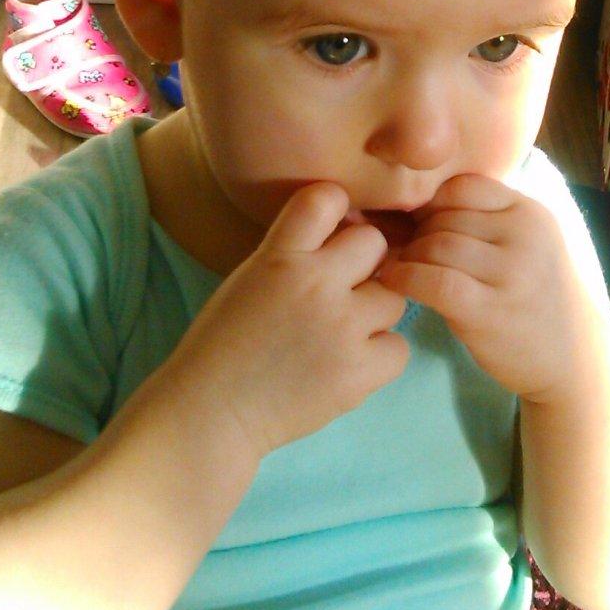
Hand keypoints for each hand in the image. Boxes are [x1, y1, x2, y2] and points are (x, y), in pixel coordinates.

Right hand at [167, 183, 408, 461]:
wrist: (210, 412)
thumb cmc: (225, 344)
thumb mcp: (251, 277)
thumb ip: (296, 252)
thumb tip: (350, 233)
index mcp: (280, 255)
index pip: (326, 197)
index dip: (336, 211)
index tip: (330, 233)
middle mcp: (315, 283)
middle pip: (374, 243)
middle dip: (363, 265)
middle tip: (341, 293)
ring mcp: (342, 327)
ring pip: (395, 298)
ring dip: (374, 314)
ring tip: (341, 336)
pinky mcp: (359, 372)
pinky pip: (399, 347)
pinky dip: (380, 357)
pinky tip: (349, 365)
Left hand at [377, 175, 607, 403]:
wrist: (571, 357)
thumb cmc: (535, 297)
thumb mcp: (526, 244)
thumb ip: (486, 219)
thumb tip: (415, 203)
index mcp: (530, 212)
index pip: (464, 186)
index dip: (432, 203)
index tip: (421, 224)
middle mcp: (525, 235)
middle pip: (445, 217)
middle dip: (416, 233)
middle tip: (402, 251)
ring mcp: (511, 273)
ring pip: (435, 245)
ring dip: (408, 256)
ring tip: (399, 267)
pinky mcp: (490, 311)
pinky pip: (434, 282)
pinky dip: (404, 278)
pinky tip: (393, 282)